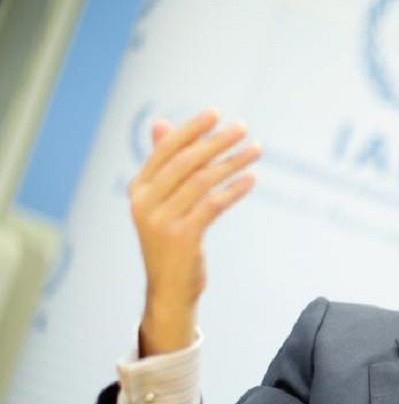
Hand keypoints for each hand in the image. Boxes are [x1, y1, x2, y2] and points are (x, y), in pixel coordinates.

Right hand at [130, 108, 260, 355]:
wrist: (168, 290)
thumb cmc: (170, 241)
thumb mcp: (162, 202)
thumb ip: (164, 165)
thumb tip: (161, 122)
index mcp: (138, 190)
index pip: (166, 150)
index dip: (191, 130)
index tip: (216, 114)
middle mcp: (145, 203)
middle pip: (186, 162)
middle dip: (216, 141)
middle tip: (242, 128)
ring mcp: (162, 221)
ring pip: (203, 181)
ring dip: (233, 162)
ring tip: (255, 151)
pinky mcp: (182, 237)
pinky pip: (213, 204)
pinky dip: (234, 189)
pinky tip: (251, 179)